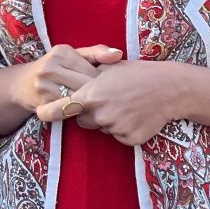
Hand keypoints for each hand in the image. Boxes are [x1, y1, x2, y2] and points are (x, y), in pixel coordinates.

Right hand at [12, 44, 122, 121]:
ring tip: (94, 106)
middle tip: (104, 100)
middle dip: (98, 95)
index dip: (103, 82)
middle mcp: (51, 66)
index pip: (93, 70)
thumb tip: (119, 54)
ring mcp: (44, 85)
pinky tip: (80, 111)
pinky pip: (69, 110)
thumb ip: (97, 53)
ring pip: (79, 99)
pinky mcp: (42, 102)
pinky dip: (77, 113)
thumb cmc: (55, 69)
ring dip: (89, 105)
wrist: (21, 85)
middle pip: (86, 86)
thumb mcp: (73, 56)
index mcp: (62, 52)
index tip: (106, 88)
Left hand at [39, 59, 188, 144]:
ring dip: (106, 120)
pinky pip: (117, 136)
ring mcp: (115, 128)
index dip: (48, 112)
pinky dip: (122, 128)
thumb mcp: (107, 69)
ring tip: (124, 105)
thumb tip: (67, 86)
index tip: (39, 113)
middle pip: (81, 120)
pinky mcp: (129, 139)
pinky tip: (135, 115)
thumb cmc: (137, 73)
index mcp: (91, 95)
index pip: (60, 109)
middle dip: (87, 113)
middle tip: (106, 100)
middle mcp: (100, 114)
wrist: (170, 89)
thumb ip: (85, 79)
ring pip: (100, 128)